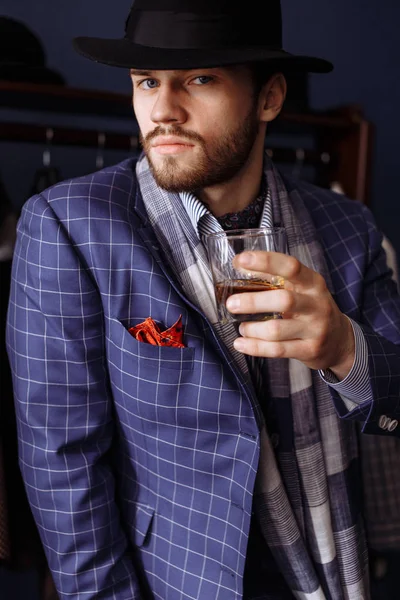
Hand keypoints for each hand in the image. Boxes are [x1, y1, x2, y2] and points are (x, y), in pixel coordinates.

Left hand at [227, 251, 354, 379]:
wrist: (339, 341)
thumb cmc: (311, 309)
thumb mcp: (301, 289)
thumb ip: (274, 277)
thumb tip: (240, 264)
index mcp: (312, 283)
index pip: (291, 267)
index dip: (265, 261)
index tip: (241, 260)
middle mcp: (316, 304)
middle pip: (284, 300)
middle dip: (253, 302)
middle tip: (232, 303)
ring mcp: (315, 329)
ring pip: (276, 330)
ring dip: (252, 328)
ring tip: (241, 326)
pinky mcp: (309, 350)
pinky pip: (277, 350)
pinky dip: (254, 347)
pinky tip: (240, 343)